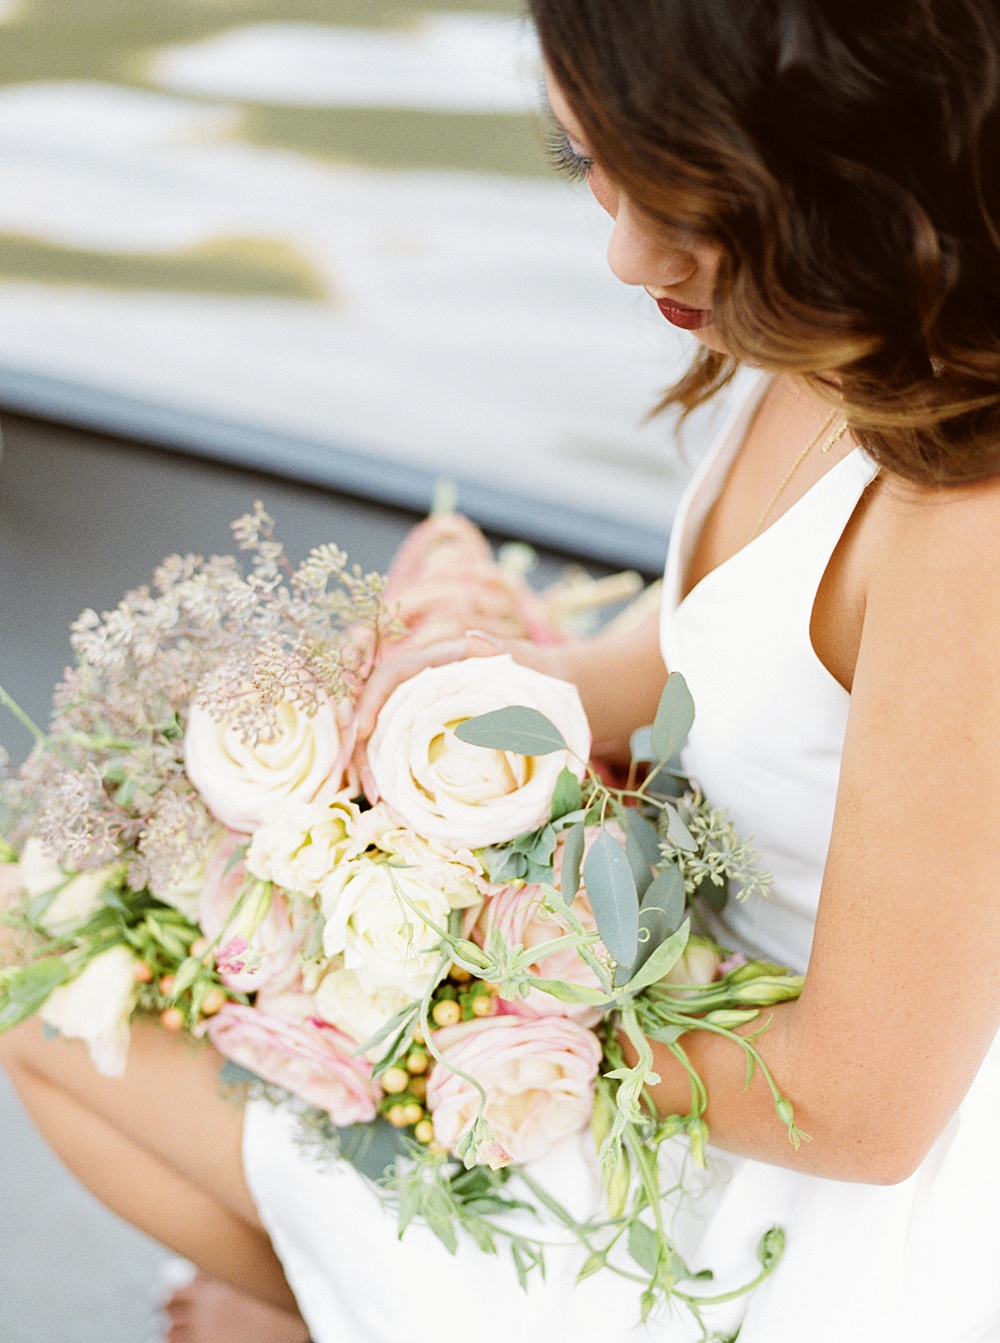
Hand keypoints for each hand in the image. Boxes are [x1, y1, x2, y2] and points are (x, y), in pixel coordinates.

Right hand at [353, 630, 553, 799]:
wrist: (552, 693)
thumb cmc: (538, 674)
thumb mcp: (527, 660)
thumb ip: (504, 650)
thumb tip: (473, 638)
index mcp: (438, 661)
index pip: (391, 675)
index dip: (370, 700)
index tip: (361, 732)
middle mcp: (423, 688)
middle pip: (376, 713)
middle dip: (361, 750)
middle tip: (370, 789)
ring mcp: (426, 715)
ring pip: (383, 739)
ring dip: (373, 768)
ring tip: (378, 802)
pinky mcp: (432, 740)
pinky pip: (403, 756)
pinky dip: (395, 778)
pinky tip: (393, 803)